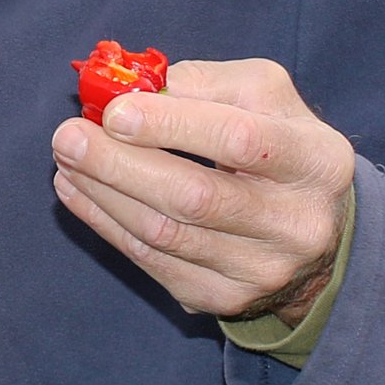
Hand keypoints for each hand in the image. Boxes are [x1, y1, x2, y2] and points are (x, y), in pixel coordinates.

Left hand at [48, 56, 355, 323]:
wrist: (318, 236)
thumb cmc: (280, 147)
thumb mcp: (266, 99)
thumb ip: (208, 85)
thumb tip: (136, 91)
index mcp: (317, 162)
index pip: (239, 140)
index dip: (171, 126)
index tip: (115, 112)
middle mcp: (295, 224)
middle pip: (195, 198)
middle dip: (120, 165)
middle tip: (68, 137)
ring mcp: (260, 271)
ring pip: (165, 235)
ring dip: (104, 195)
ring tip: (66, 160)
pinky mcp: (224, 300)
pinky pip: (153, 263)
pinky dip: (108, 225)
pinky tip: (78, 193)